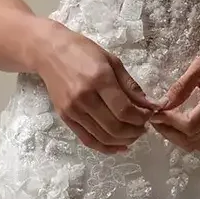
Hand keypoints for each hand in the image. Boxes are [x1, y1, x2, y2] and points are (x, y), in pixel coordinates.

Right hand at [33, 22, 159, 152]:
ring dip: (123, 140)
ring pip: (103, 137)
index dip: (141, 118)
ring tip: (133, 135)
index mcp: (99, 80)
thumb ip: (131, 86)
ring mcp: (73, 110)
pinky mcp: (65, 117)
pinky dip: (105, 147)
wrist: (49, 52)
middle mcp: (85, 98)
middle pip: (115, 127)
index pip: (125, 110)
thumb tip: (150, 106)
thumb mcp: (112, 61)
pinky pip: (87, 140)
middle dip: (135, 132)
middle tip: (143, 127)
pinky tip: (118, 146)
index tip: (148, 115)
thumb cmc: (83, 51)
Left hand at [151, 28, 199, 151]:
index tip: (156, 112)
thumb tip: (161, 105)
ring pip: (197, 142)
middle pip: (191, 139)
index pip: (190, 126)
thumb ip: (180, 88)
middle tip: (156, 117)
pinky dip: (188, 135)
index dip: (170, 123)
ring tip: (165, 120)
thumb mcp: (199, 65)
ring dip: (177, 135)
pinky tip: (178, 121)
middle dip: (169, 131)